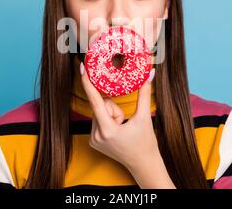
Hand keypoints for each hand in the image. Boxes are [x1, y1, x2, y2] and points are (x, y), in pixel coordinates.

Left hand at [79, 62, 175, 187]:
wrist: (143, 164)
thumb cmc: (145, 143)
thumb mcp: (145, 117)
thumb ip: (144, 93)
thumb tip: (150, 73)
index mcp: (108, 130)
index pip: (95, 101)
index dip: (88, 83)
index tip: (82, 68)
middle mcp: (96, 135)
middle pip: (100, 105)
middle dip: (113, 108)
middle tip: (125, 121)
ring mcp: (93, 139)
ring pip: (98, 112)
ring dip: (111, 115)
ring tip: (122, 127)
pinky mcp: (93, 141)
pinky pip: (97, 120)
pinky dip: (107, 120)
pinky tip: (116, 131)